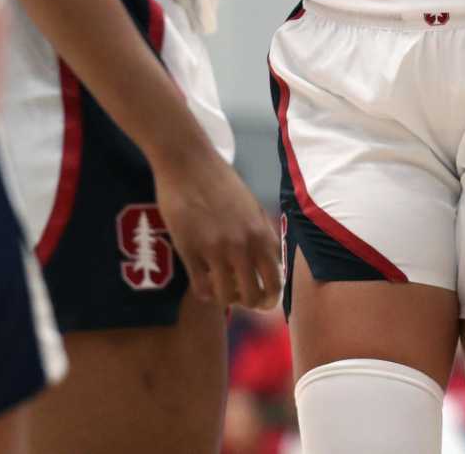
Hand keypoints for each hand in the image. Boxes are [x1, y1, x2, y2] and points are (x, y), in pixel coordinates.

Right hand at [151, 141, 282, 310]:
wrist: (188, 162)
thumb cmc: (220, 181)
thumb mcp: (251, 207)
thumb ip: (260, 235)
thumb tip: (269, 263)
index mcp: (262, 234)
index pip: (276, 281)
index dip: (269, 295)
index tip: (261, 296)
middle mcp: (243, 246)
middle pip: (254, 296)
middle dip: (248, 302)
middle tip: (239, 295)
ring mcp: (216, 250)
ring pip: (227, 298)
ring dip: (225, 299)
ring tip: (220, 288)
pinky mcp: (190, 251)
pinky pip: (202, 289)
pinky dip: (205, 293)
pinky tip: (204, 284)